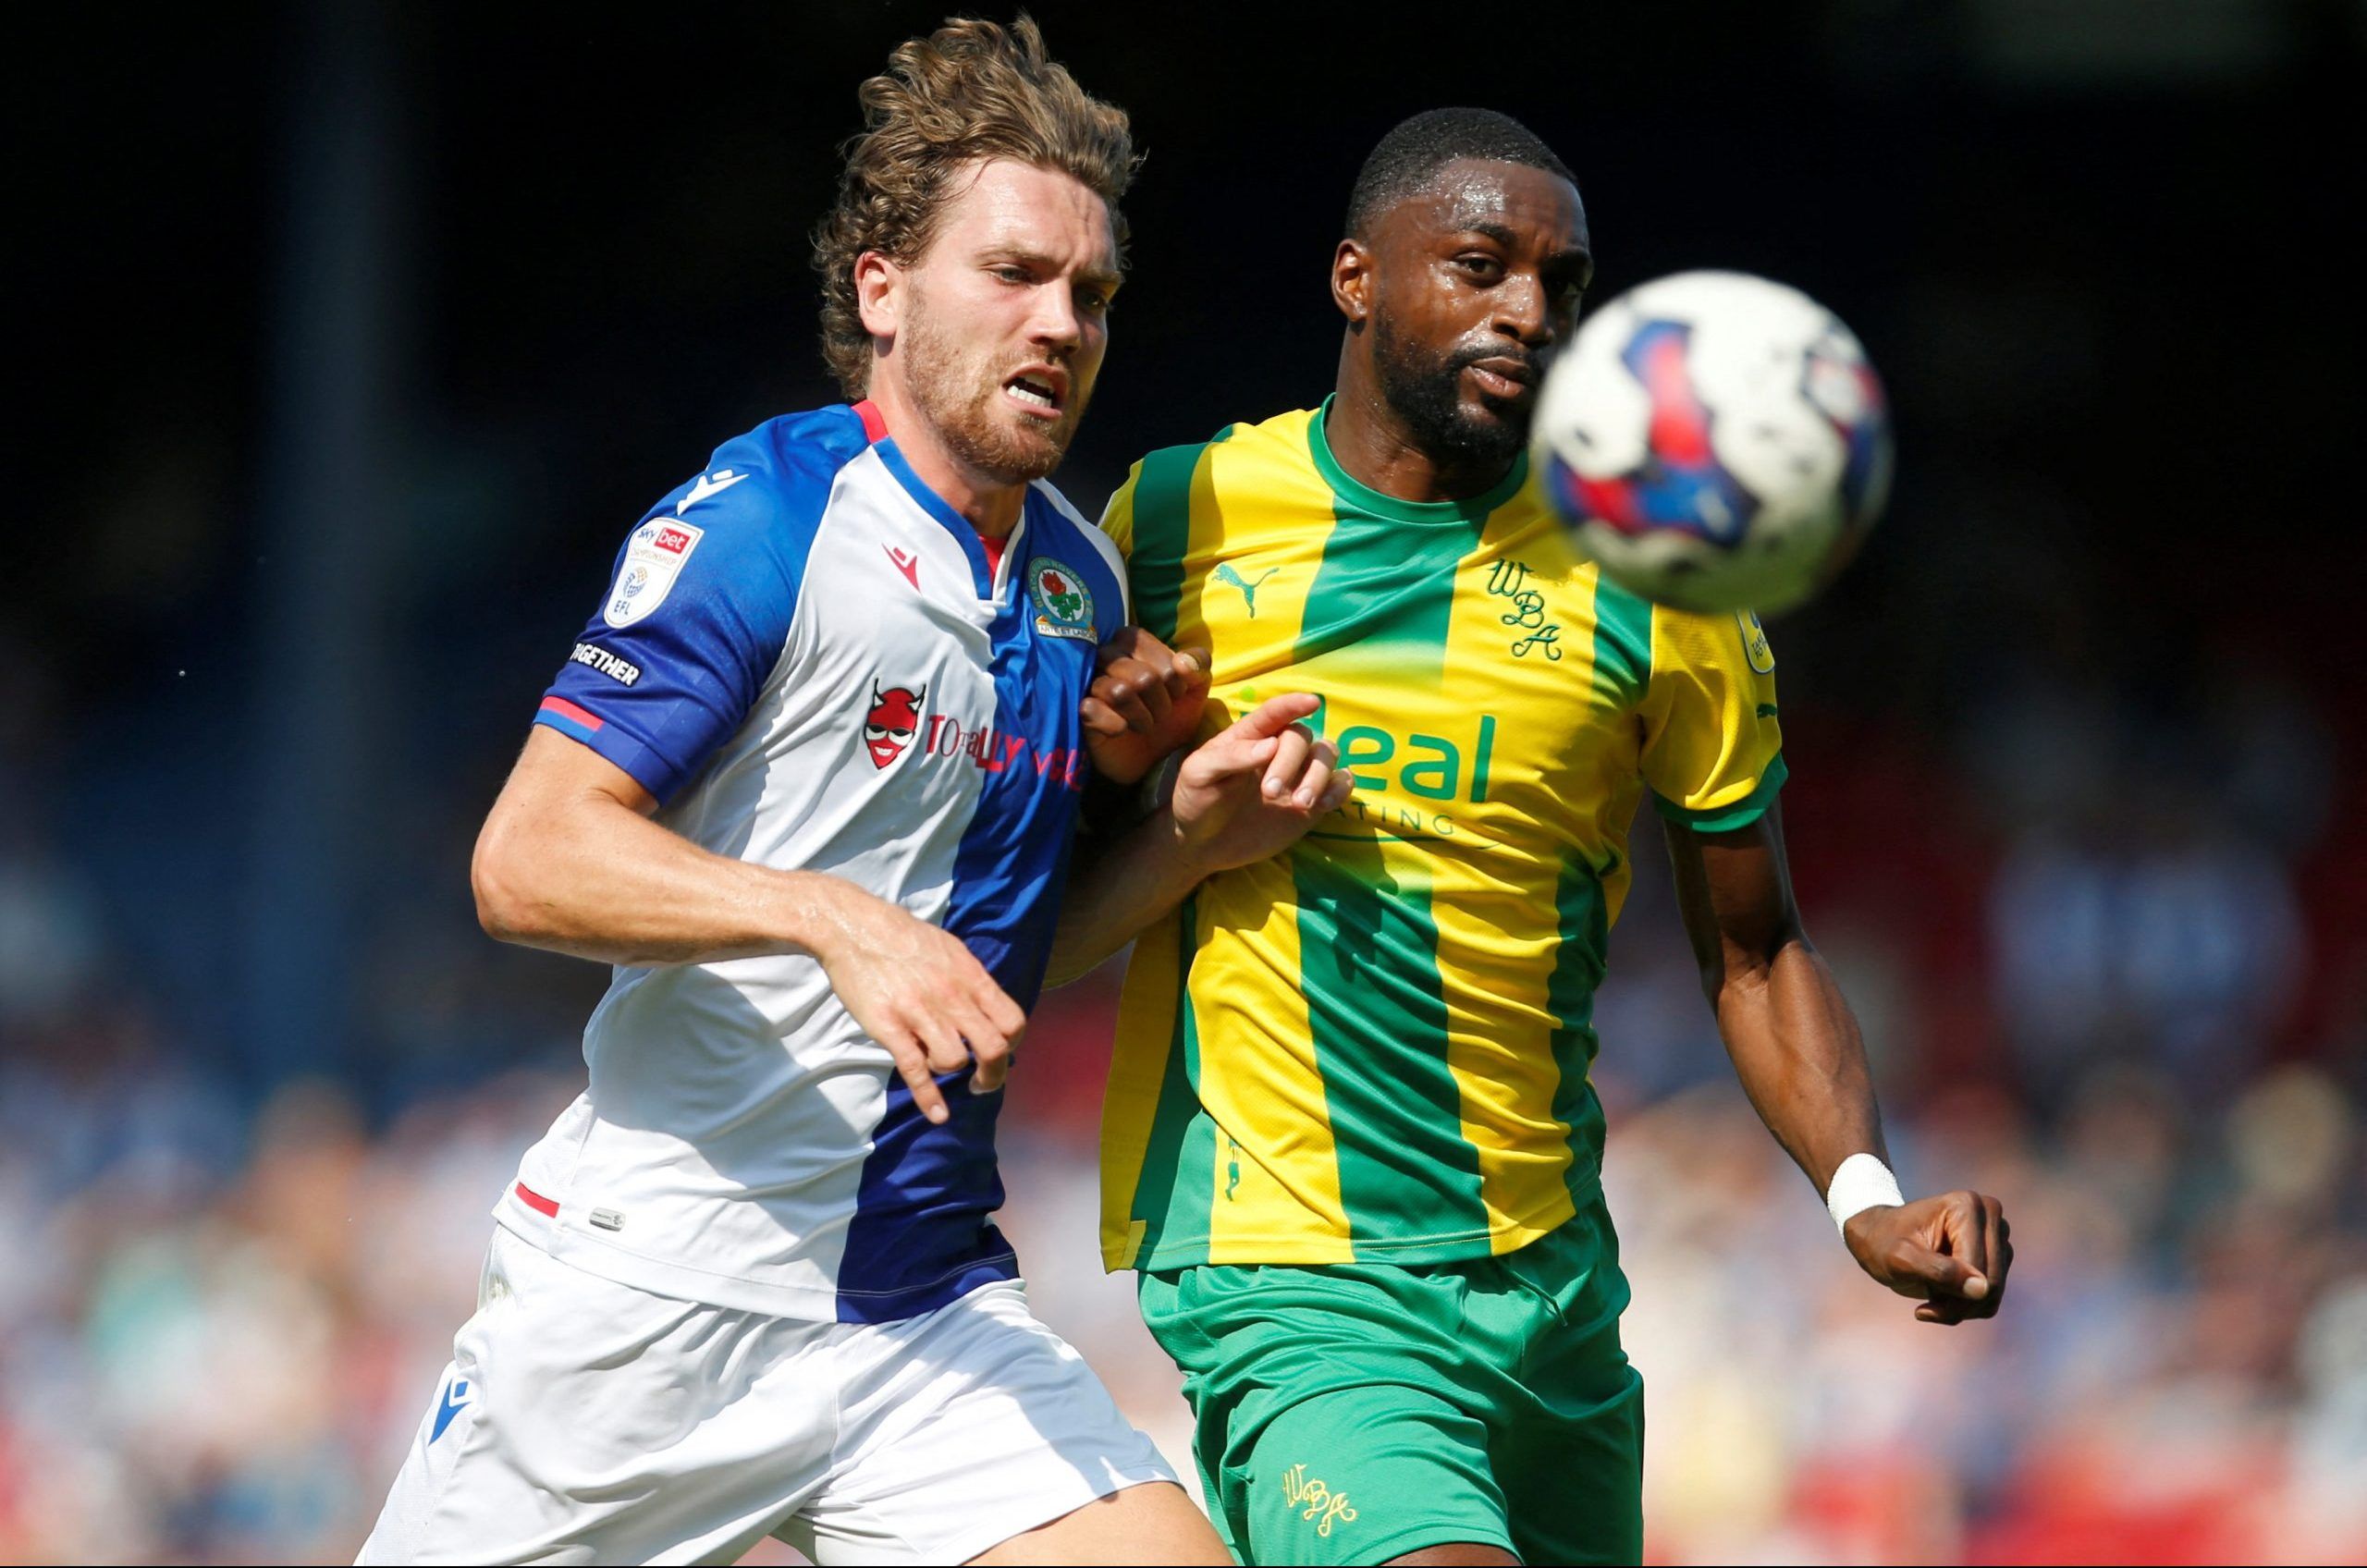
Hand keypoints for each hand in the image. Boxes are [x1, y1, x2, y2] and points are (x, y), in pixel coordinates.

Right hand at [803, 881, 1026, 1124]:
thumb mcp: (950, 949)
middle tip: (983, 1083)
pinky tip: (938, 1114)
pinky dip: (929, 1098)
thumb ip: (971, 981)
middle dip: (993, 1074)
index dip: (1011, 1044)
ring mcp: (920, 1012)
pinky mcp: (889, 1026)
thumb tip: (988, 1008)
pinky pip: (915, 1070)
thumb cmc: (903, 937)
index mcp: (970, 976)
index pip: (1011, 1021)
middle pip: (992, 1049)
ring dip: (951, 1071)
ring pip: (954, 1062)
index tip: (999, 1052)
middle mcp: (951, 996)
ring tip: (939, 1065)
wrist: (853, 927)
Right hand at [1081, 626, 1211, 784]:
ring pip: (1120, 693)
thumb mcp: (1195, 689)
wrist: (1154, 759)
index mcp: (1132, 642)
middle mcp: (1107, 656)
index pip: (1158, 654)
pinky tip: (1121, 731)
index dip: (1173, 680)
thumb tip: (1182, 662)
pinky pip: (1094, 711)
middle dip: (1161, 703)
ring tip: (1143, 725)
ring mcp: (1090, 683)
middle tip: (1159, 715)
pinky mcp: (1081, 711)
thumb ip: (1198, 665)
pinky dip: (1116, 726)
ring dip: (1142, 718)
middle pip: (1143, 677)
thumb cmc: (1172, 717)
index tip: (1174, 694)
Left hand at [1168, 693, 1354, 873]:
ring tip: (1301, 803)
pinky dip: (1340, 789)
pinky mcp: (1311, 802)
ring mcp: (1297, 775)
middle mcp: (1278, 750)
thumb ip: (1231, 756)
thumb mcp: (1199, 773)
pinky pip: (1340, 784)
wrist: (1201, 843)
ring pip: (1326, 755)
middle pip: (1302, 737)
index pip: (1275, 712)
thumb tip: (1270, 745)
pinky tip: (1323, 805)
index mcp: (1250, 736)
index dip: (1293, 704)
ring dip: (1319, 775)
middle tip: (1269, 792)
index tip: (1311, 702)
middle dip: (1291, 761)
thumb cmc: (1196, 799)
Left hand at [1844, 1190, 2012, 1323]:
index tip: (1920, 1312)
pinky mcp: (1996, 1256)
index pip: (1978, 1271)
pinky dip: (1965, 1306)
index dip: (1952, 1299)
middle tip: (1925, 1309)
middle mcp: (1989, 1216)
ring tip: (1930, 1292)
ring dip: (1959, 1306)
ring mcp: (1996, 1236)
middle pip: (1991, 1284)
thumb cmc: (1883, 1244)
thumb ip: (1940, 1272)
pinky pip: (1990, 1298)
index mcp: (1967, 1207)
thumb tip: (1982, 1289)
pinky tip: (1940, 1295)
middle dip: (1957, 1305)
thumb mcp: (1900, 1259)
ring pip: (1992, 1295)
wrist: (1878, 1239)